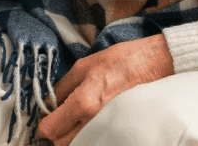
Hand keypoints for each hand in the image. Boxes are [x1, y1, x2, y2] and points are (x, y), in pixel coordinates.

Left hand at [34, 35, 174, 145]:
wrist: (156, 64)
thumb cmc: (122, 60)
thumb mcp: (84, 65)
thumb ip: (63, 86)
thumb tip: (49, 101)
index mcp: (84, 101)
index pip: (51, 128)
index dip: (41, 125)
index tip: (41, 120)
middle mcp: (96, 120)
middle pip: (62, 143)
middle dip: (55, 134)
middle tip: (55, 121)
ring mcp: (110, 128)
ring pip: (79, 144)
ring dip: (71, 137)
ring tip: (71, 123)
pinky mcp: (121, 131)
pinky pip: (98, 140)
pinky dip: (88, 137)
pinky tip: (87, 125)